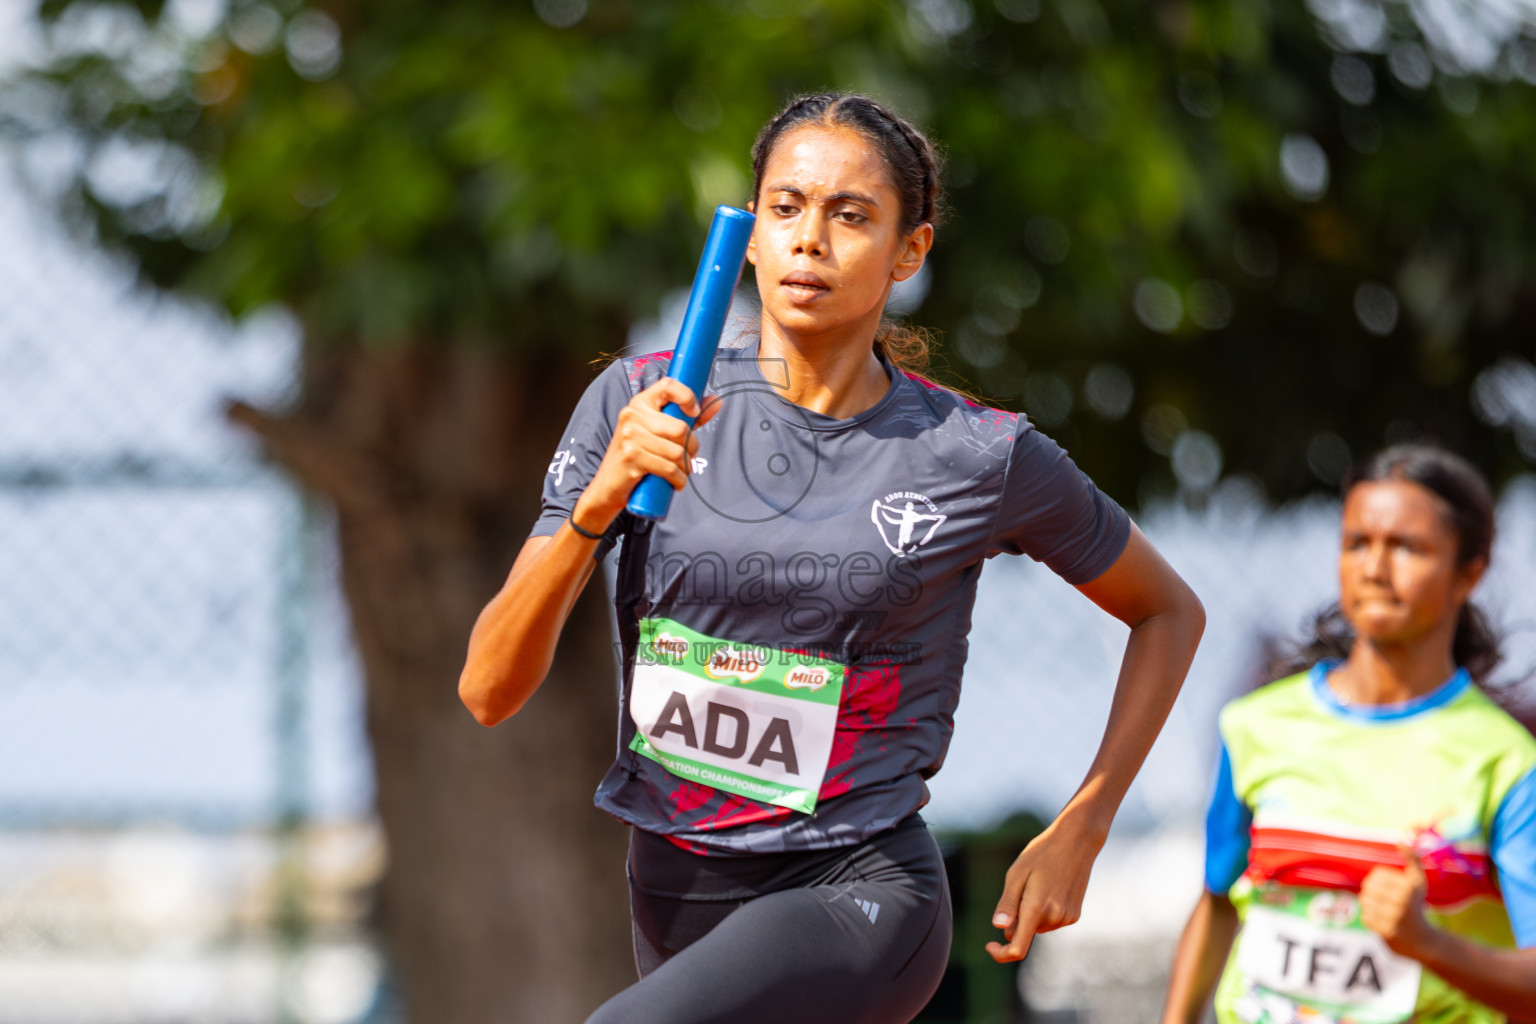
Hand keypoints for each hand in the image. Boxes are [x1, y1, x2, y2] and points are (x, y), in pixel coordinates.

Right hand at [575, 378, 721, 530]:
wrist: (608, 485)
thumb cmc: (638, 456)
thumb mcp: (659, 432)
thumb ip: (687, 417)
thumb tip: (716, 402)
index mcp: (640, 403)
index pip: (668, 385)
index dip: (687, 396)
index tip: (695, 413)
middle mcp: (632, 415)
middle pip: (680, 428)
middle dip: (692, 447)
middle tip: (689, 457)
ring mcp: (629, 437)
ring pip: (676, 452)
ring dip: (685, 467)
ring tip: (681, 472)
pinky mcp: (630, 458)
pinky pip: (668, 469)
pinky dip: (678, 480)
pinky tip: (676, 482)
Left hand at [986, 817, 1104, 962]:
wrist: (1077, 841)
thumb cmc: (1042, 853)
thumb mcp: (1017, 873)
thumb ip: (1008, 903)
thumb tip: (999, 928)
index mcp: (1036, 908)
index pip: (1018, 948)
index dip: (1001, 953)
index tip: (989, 944)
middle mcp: (1054, 918)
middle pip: (1025, 933)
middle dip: (1016, 919)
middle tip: (1020, 888)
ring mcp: (1067, 918)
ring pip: (1036, 926)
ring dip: (1031, 913)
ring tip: (1038, 883)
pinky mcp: (1074, 915)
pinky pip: (1050, 921)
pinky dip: (1044, 911)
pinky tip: (1050, 887)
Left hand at [1359, 843, 1434, 957]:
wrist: (1423, 940)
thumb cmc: (1416, 905)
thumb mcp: (1418, 882)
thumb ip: (1412, 860)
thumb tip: (1403, 840)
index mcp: (1408, 887)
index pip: (1376, 875)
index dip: (1377, 880)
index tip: (1384, 886)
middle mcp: (1402, 902)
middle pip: (1368, 888)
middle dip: (1371, 892)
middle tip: (1380, 898)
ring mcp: (1394, 918)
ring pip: (1365, 902)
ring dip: (1370, 905)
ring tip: (1381, 909)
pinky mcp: (1386, 932)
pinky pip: (1365, 917)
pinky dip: (1370, 918)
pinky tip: (1382, 921)